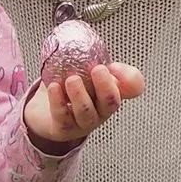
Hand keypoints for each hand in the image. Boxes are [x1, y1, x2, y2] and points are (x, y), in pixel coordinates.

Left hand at [24, 61, 143, 150]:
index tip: (115, 66)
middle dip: (106, 86)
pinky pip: (62, 116)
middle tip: (98, 69)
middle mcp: (102, 110)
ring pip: (86, 112)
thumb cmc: (71, 88)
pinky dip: (58, 101)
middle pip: (111, 103)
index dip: (131, 79)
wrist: (47, 110)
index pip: (133, 88)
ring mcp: (84, 122)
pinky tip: (54, 87)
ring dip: (80, 95)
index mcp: (112, 93)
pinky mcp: (64, 128)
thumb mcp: (86, 71)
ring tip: (72, 79)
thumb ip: (95, 59)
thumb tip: (98, 53)